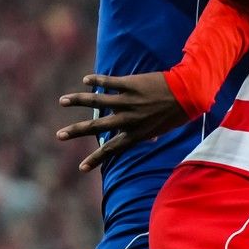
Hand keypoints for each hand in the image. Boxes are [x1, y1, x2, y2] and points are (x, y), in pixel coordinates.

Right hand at [57, 72, 186, 171]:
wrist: (188, 93)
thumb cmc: (177, 114)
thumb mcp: (163, 130)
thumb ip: (150, 135)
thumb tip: (149, 142)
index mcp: (136, 134)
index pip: (111, 150)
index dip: (95, 159)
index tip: (81, 168)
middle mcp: (129, 120)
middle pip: (97, 127)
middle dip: (76, 132)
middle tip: (59, 136)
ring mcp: (128, 102)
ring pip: (97, 102)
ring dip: (77, 101)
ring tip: (62, 101)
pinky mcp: (130, 85)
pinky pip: (109, 83)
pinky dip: (96, 81)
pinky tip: (85, 80)